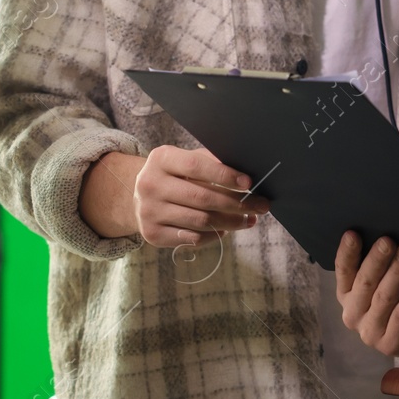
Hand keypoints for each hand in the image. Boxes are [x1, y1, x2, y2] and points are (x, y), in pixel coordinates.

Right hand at [130, 145, 269, 247]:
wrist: (138, 196)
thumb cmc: (174, 175)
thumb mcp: (186, 160)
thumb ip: (211, 163)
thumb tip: (247, 176)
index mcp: (161, 159)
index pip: (196, 166)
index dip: (225, 175)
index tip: (249, 183)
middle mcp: (150, 184)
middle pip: (202, 198)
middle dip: (237, 203)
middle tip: (260, 206)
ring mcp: (149, 211)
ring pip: (200, 221)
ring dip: (230, 222)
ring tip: (249, 219)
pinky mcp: (151, 234)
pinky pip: (192, 238)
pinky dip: (213, 235)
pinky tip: (224, 229)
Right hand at [335, 231, 398, 357]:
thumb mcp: (393, 273)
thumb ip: (383, 260)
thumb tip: (385, 235)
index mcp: (348, 295)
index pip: (343, 271)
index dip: (347, 253)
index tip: (353, 234)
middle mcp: (353, 315)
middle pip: (364, 283)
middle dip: (377, 260)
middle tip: (389, 241)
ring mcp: (370, 333)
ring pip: (383, 297)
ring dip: (397, 272)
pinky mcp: (391, 344)